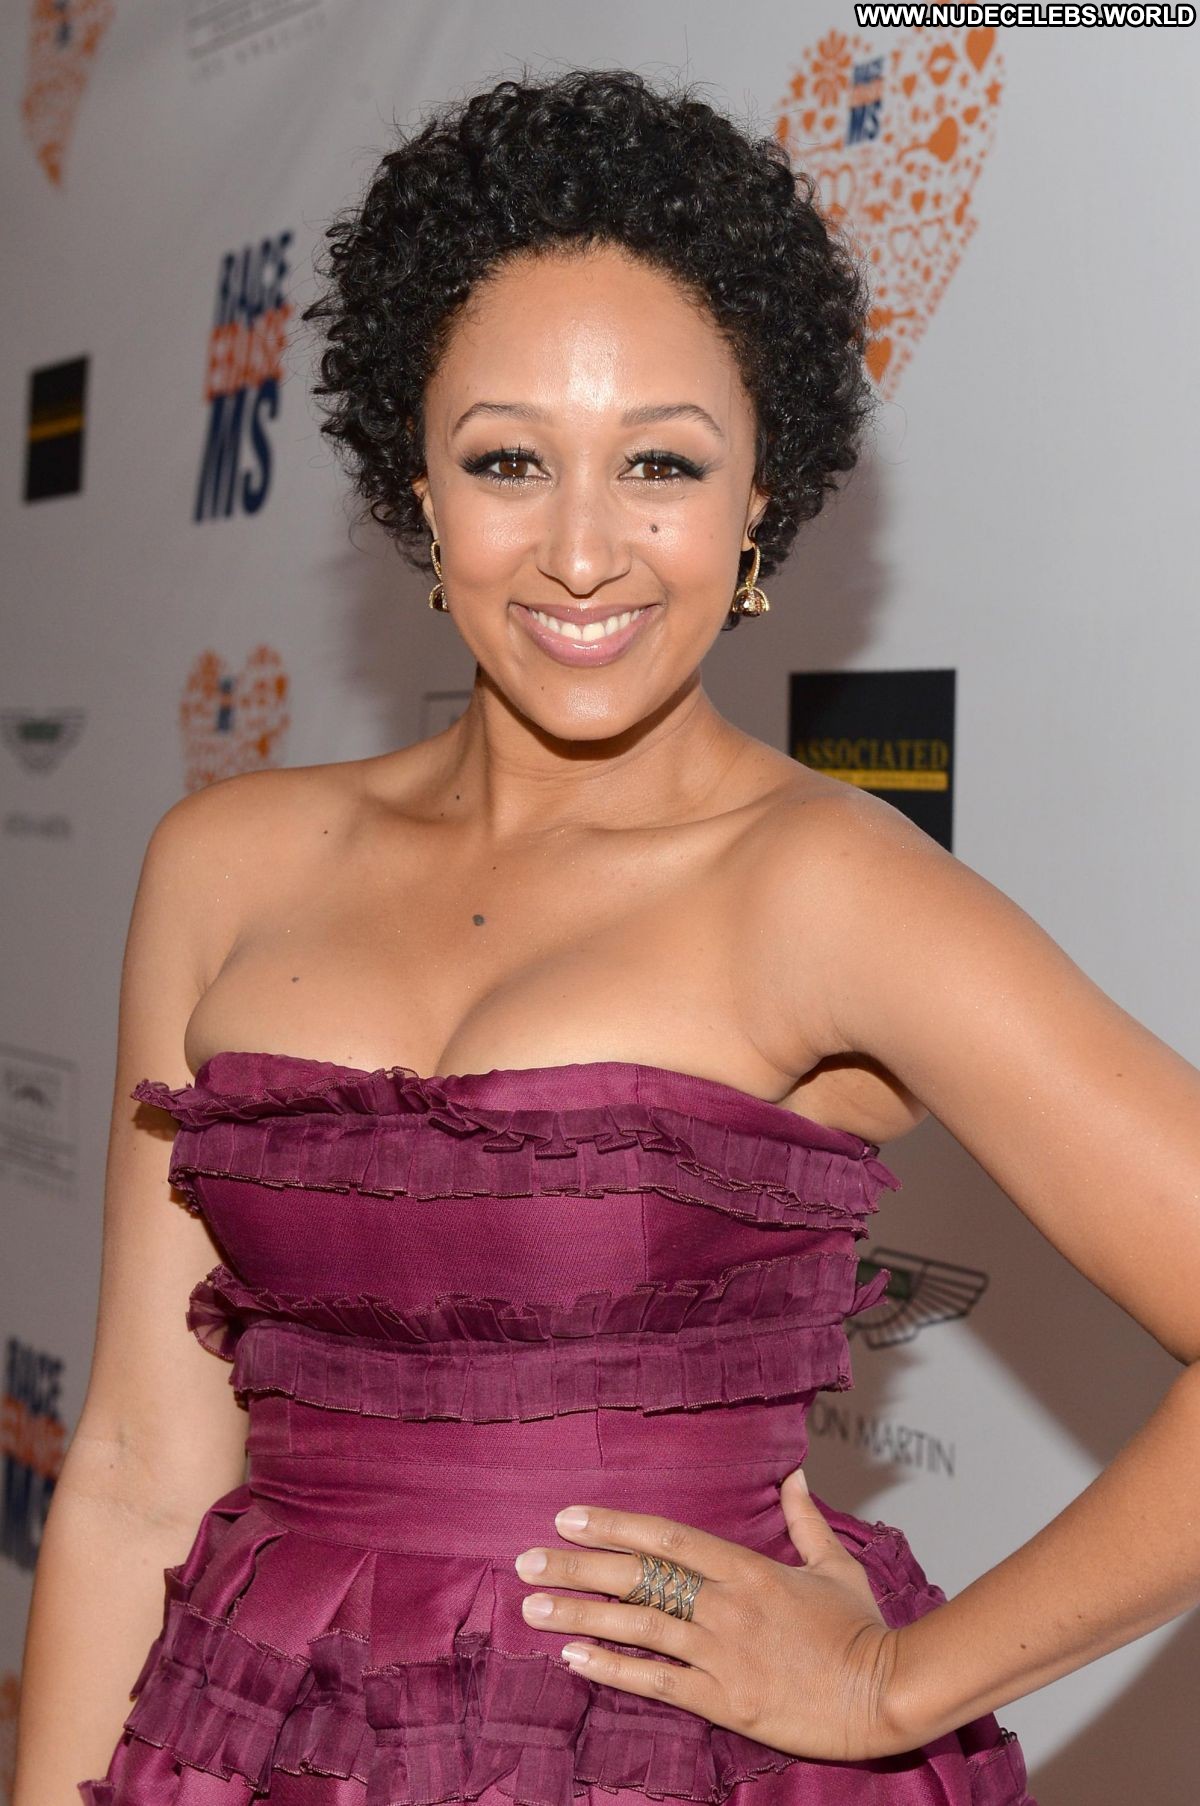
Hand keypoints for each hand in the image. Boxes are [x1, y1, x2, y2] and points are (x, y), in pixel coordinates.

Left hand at [513, 1467, 916, 1762]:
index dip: (614, 1525)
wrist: (888, 1693)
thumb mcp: (836, 1566)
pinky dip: (613, 1669)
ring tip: (534, 1607)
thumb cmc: (863, 1630)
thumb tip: (793, 1475)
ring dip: (581, 1614)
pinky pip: (659, 1681)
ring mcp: (724, 1654)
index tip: (568, 1516)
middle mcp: (728, 1606)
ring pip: (639, 1627)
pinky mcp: (727, 1701)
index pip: (668, 1538)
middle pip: (640, 1578)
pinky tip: (574, 1657)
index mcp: (749, 1569)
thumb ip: (805, 1521)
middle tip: (527, 1559)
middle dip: (579, 1566)